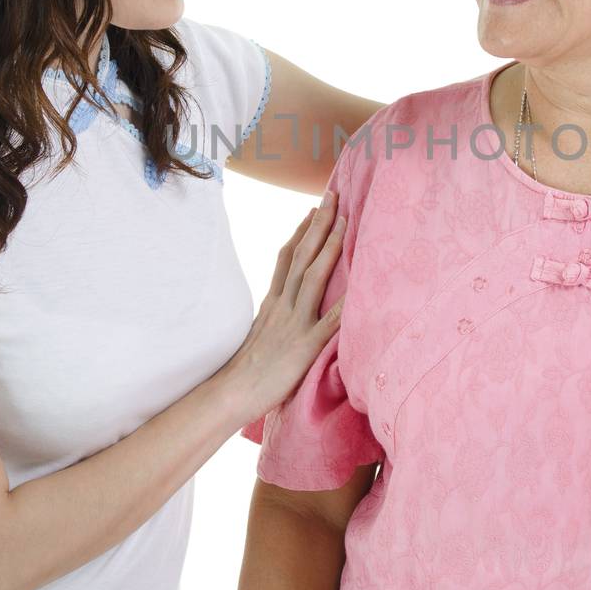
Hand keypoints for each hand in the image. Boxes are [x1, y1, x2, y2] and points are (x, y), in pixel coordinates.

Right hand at [220, 190, 346, 424]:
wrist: (229, 393)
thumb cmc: (242, 372)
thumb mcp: (256, 335)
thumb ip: (271, 320)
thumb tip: (280, 312)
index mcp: (272, 303)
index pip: (287, 258)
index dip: (301, 232)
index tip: (313, 210)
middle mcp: (283, 305)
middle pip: (302, 256)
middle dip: (319, 224)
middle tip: (333, 196)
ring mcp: (294, 323)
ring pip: (314, 276)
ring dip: (330, 246)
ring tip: (345, 221)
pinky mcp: (305, 345)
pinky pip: (330, 321)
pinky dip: (346, 302)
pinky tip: (361, 287)